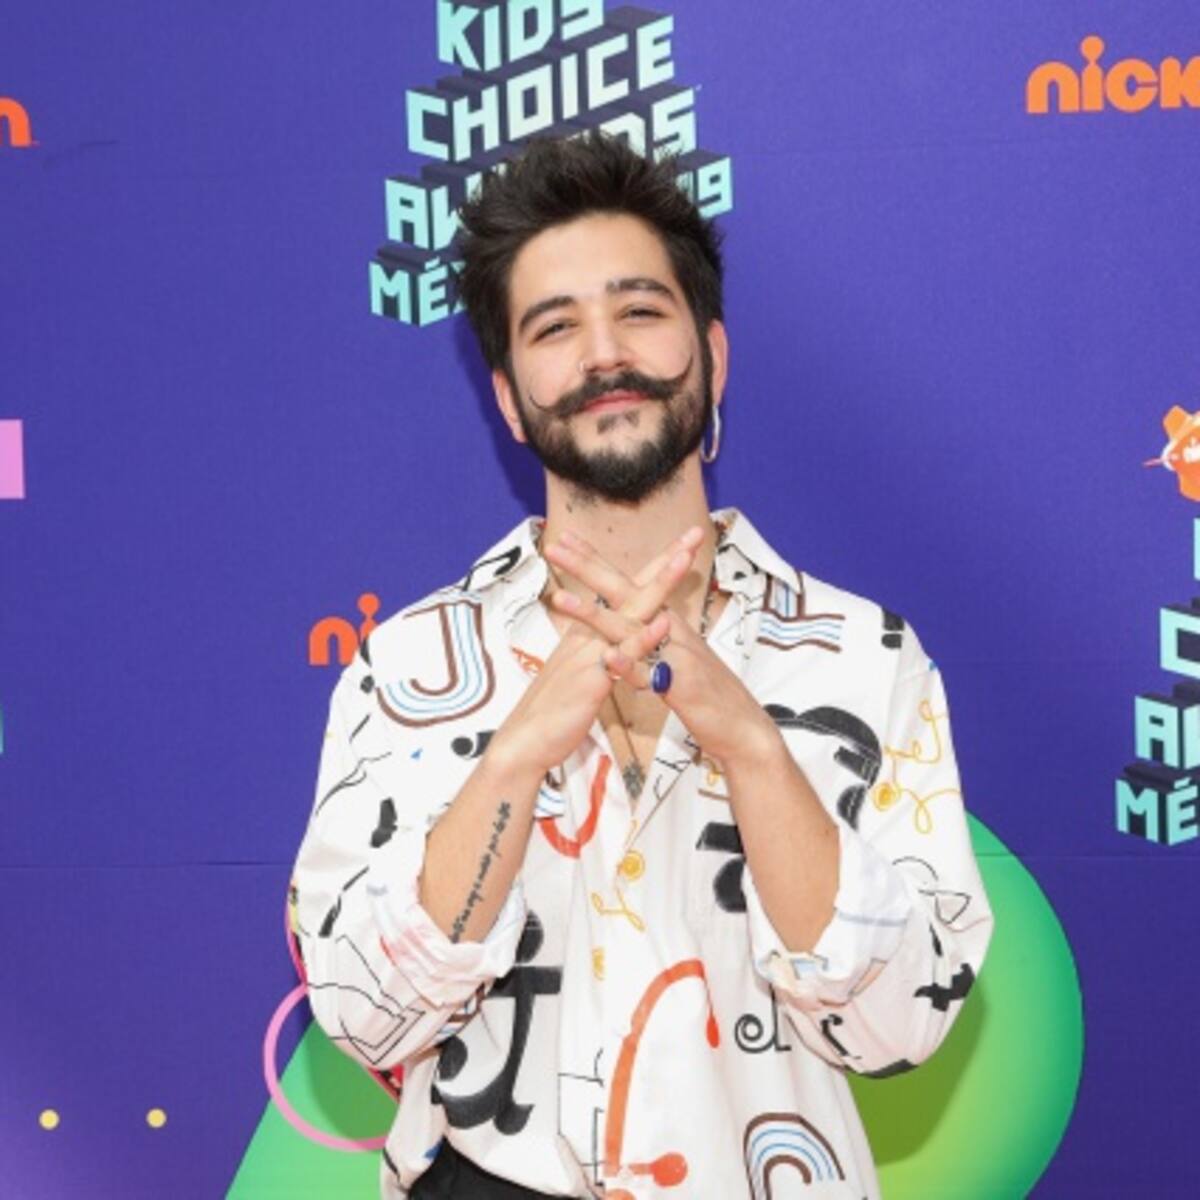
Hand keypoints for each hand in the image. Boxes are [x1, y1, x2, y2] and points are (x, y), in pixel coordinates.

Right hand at [486, 529, 700, 776]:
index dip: (653, 567)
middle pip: (631, 588)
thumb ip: (597, 653)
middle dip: (664, 560)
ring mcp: (591, 652)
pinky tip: (662, 621)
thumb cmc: (555, 710)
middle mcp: (590, 633)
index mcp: (589, 631)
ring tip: (682, 559)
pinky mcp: (592, 679)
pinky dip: (642, 637)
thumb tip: (610, 642)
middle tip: (692, 533)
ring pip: (629, 611)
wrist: (526, 740)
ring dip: (657, 583)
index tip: (680, 544)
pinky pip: (622, 655)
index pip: (625, 591)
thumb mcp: (580, 672)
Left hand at [546, 533, 776, 766]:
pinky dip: (629, 666)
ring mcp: (674, 654)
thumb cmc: (703, 689)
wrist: (741, 723)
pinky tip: (609, 658)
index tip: (565, 536)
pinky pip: (649, 675)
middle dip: (587, 566)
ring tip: (560, 599)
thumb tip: (626, 616)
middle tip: (553, 544)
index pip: (623, 583)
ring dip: (594, 613)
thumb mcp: (672, 654)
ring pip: (629, 629)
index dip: (594, 559)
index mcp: (661, 619)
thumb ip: (648, 634)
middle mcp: (667, 627)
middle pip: (623, 591)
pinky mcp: (680, 685)